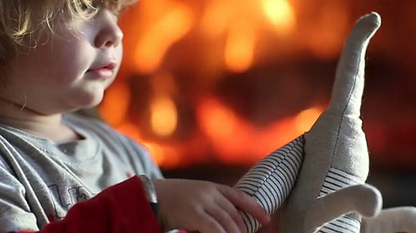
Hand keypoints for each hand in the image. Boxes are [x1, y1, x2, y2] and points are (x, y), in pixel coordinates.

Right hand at [153, 178, 270, 232]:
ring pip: (227, 223)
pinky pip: (215, 229)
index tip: (267, 219)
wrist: (149, 196)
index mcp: (211, 187)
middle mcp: (210, 192)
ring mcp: (202, 201)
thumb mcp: (193, 197)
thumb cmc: (169, 200)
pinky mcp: (194, 213)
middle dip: (243, 229)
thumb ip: (209, 204)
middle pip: (234, 214)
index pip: (240, 196)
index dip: (255, 208)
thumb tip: (224, 219)